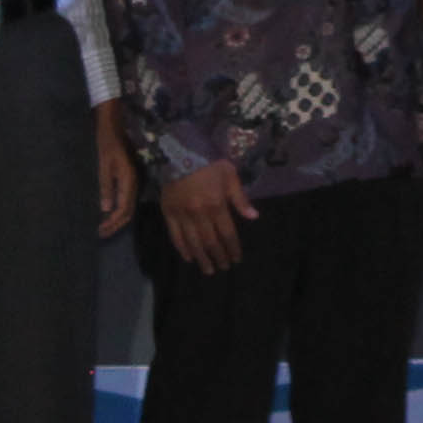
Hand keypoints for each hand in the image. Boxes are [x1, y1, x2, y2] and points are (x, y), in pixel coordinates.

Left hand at [93, 101, 140, 238]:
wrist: (116, 124)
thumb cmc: (107, 143)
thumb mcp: (103, 165)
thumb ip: (106, 188)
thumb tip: (106, 209)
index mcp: (128, 180)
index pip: (123, 209)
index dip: (113, 222)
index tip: (101, 231)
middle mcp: (134, 183)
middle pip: (128, 211)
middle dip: (116, 224)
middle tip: (102, 233)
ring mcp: (134, 180)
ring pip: (129, 206)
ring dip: (118, 219)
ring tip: (106, 226)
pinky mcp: (130, 177)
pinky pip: (128, 199)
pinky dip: (120, 209)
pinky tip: (112, 211)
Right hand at [160, 156, 256, 274]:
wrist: (180, 152)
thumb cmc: (209, 163)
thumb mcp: (230, 175)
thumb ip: (240, 198)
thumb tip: (254, 217)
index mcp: (217, 204)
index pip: (227, 233)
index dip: (233, 248)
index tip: (236, 258)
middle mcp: (200, 213)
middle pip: (211, 241)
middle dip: (219, 257)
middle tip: (223, 268)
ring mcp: (182, 214)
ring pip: (193, 242)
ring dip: (202, 258)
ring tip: (208, 270)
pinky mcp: (168, 213)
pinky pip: (175, 235)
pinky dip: (182, 248)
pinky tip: (189, 258)